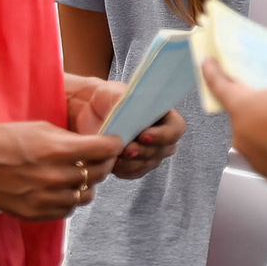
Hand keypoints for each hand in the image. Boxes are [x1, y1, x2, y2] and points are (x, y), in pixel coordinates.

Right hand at [0, 121, 122, 220]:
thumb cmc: (2, 140)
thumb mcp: (38, 128)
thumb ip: (67, 139)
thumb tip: (90, 145)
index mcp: (56, 150)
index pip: (102, 150)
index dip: (113, 145)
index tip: (114, 143)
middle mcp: (54, 176)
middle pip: (98, 174)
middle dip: (103, 164)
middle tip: (99, 158)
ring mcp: (46, 198)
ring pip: (86, 195)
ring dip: (88, 184)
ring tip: (79, 176)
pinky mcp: (37, 213)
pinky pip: (68, 209)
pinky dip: (70, 199)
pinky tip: (62, 189)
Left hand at [62, 75, 185, 178]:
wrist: (90, 111)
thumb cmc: (107, 97)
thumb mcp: (114, 92)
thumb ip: (126, 100)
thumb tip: (134, 111)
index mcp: (163, 115)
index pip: (176, 129)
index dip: (163, 135)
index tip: (143, 135)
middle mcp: (161, 136)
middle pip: (163, 150)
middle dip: (143, 151)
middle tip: (126, 150)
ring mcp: (150, 153)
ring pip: (148, 164)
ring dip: (132, 163)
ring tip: (115, 158)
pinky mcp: (135, 165)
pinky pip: (134, 173)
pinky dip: (123, 170)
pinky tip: (112, 164)